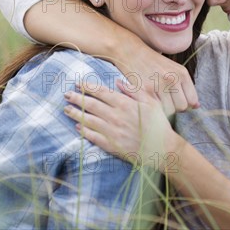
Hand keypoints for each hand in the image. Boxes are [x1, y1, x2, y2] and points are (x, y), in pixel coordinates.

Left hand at [63, 80, 180, 171]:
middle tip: (67, 94)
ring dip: (76, 114)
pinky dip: (84, 131)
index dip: (88, 87)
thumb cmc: (158, 124)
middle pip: (91, 105)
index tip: (78, 83)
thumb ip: (134, 90)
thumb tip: (118, 82)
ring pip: (88, 120)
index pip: (101, 92)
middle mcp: (116, 116)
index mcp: (125, 104)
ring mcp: (112, 131)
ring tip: (66, 109)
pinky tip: (77, 127)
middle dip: (77, 98)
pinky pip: (93, 137)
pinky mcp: (111, 145)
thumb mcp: (151, 102)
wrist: (162, 149)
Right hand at [114, 38, 199, 115]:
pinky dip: (152, 107)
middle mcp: (173, 79)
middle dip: (174, 107)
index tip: (175, 101)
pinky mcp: (146, 90)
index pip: (192, 101)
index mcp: (182, 73)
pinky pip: (155, 108)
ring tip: (155, 99)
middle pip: (181, 107)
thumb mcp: (172, 70)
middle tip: (163, 100)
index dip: (184, 104)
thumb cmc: (152, 63)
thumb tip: (197, 106)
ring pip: (169, 111)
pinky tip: (148, 99)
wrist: (131, 52)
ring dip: (163, 109)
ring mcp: (159, 85)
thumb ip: (185, 87)